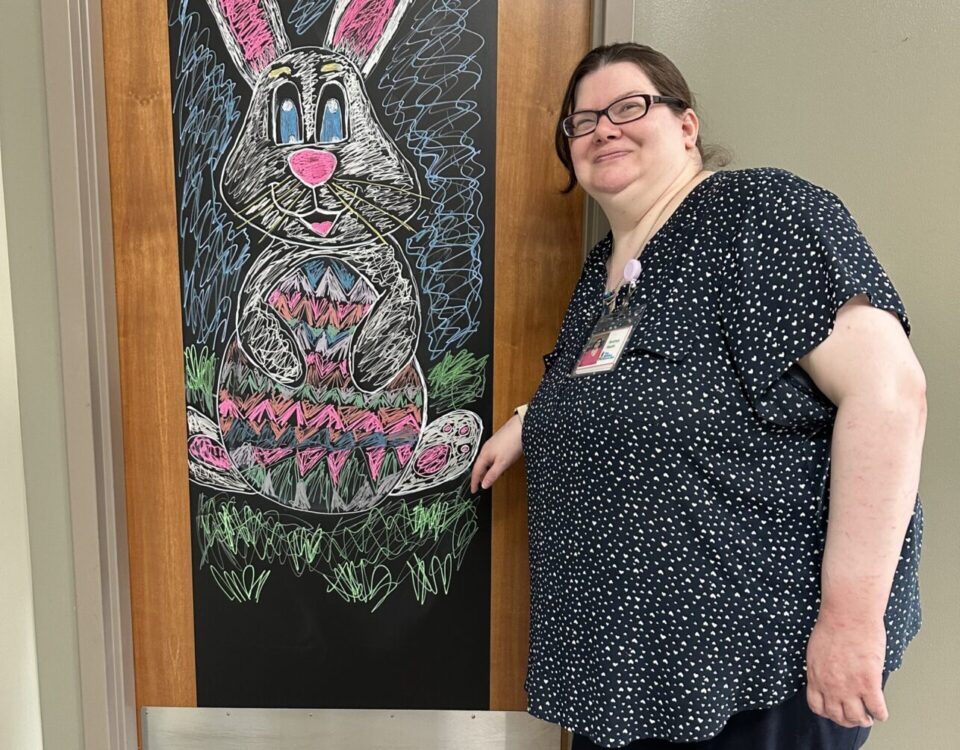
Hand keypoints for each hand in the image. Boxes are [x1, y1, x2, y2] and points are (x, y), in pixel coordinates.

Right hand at [470, 415, 523, 492]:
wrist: (521, 427)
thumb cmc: (512, 443)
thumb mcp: (502, 463)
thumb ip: (492, 475)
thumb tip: (483, 485)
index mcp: (484, 454)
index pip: (476, 471)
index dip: (474, 482)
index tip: (473, 490)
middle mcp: (486, 449)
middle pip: (479, 465)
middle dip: (479, 476)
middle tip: (479, 485)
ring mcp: (492, 444)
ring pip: (486, 460)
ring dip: (486, 470)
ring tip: (488, 477)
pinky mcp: (499, 442)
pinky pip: (491, 456)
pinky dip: (492, 463)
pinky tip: (498, 465)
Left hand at [805, 608, 888, 728]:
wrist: (848, 615)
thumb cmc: (833, 625)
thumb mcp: (816, 650)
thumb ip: (820, 667)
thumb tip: (826, 676)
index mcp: (815, 676)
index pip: (817, 706)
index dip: (828, 713)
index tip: (836, 712)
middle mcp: (830, 686)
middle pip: (837, 715)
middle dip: (847, 721)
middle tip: (855, 718)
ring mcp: (849, 686)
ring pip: (856, 717)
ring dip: (864, 720)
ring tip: (868, 718)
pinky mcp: (869, 683)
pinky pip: (876, 709)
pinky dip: (880, 714)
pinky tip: (882, 713)